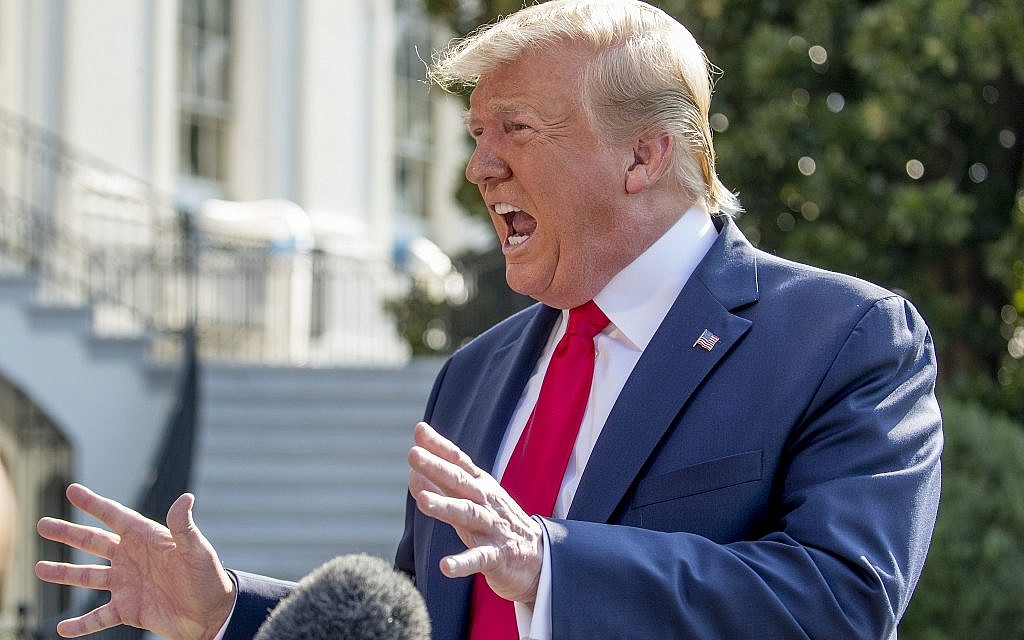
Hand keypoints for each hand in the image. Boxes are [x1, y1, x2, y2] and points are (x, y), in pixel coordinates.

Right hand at [35, 484, 234, 639]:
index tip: (72, 490)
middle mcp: (132, 558)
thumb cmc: (208, 578)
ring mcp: (127, 584)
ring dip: (64, 573)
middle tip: (43, 524)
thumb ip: (184, 527)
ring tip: (39, 569)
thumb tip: (185, 497)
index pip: (115, 516)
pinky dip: (80, 624)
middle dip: (68, 533)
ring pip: (88, 576)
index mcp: (146, 538)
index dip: (93, 504)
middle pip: (93, 542)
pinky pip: (98, 617)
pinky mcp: (128, 609)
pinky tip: (62, 627)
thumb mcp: (196, 551)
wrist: (213, 614)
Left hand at [407, 421, 542, 604]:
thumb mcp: (471, 502)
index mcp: (481, 486)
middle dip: (436, 468)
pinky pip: (479, 558)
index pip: (459, 462)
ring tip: (422, 502)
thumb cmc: (497, 524)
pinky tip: (445, 566)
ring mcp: (493, 528)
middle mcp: (486, 502)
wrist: (539, 558)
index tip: (419, 430)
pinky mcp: (498, 556)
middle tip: (413, 454)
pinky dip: (462, 562)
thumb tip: (412, 473)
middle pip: (460, 482)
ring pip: (468, 514)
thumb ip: (443, 487)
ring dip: (445, 507)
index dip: (439, 446)